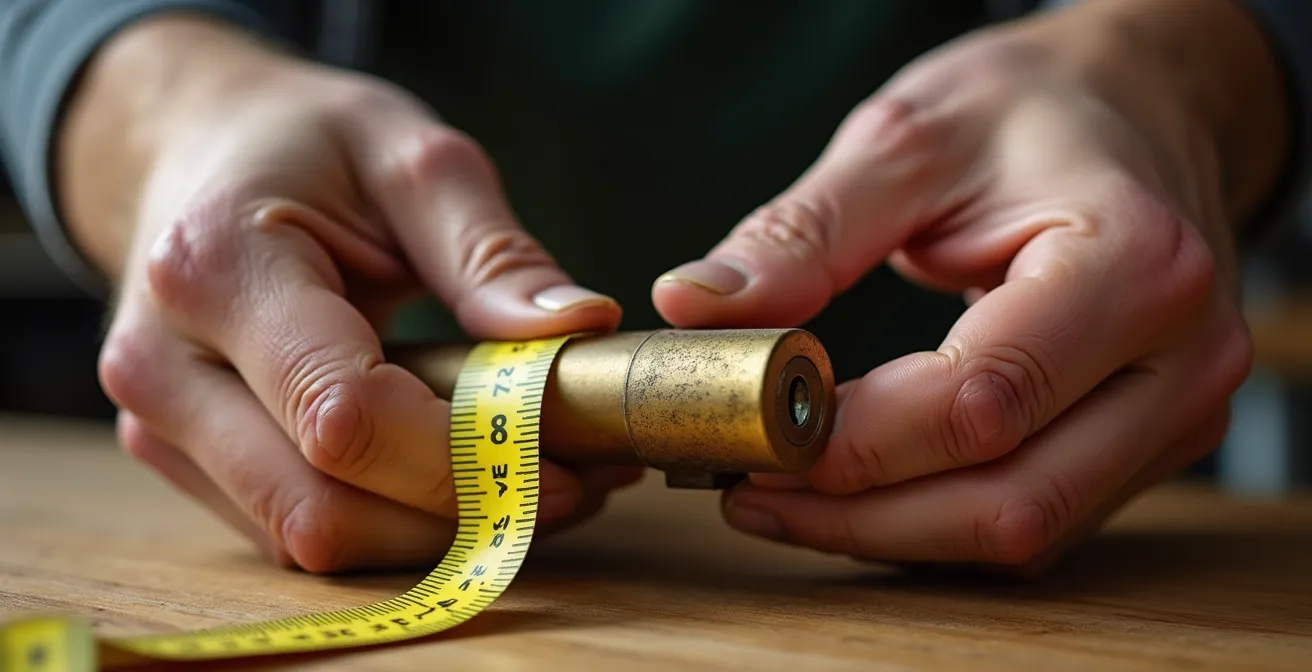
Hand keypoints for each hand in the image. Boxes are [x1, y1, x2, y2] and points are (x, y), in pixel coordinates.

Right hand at [61, 16, 638, 571]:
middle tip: (575, 485)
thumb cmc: (304, 144)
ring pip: (310, 540)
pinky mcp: (184, 461)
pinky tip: (463, 483)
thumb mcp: (411, 157)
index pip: (345, 415)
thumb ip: (491, 253)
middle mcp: (164, 368)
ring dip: (435, 535)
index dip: (465, 459)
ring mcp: (163, 427)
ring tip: (534, 481)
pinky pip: (297, 529)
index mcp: (216, 270)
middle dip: (463, 516)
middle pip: (321, 508)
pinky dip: (393, 526)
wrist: (192, 151)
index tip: (570, 458)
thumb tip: (580, 330)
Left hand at [652, 0, 1287, 573]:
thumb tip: (694, 308)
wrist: (1136, 109)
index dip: (852, 444)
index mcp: (1134, 263)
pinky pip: (1033, 516)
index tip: (748, 438)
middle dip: (859, 515)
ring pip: (1022, 531)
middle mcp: (1180, 358)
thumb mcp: (907, 139)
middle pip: (1010, 501)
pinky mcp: (1148, 443)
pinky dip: (933, 519)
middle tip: (747, 490)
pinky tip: (852, 489)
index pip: (980, 401)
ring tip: (780, 493)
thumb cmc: (1030, 111)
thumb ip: (803, 232)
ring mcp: (1177, 413)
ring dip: (888, 531)